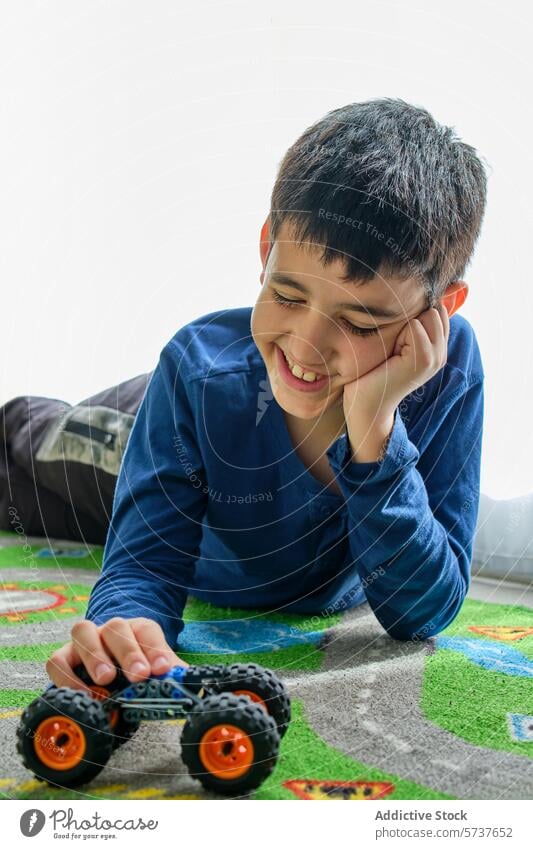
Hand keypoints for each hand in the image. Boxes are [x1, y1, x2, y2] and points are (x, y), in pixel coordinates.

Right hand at [46, 616, 187, 690]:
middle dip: (129, 652)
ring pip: (83, 632)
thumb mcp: (154, 671)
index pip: (147, 631)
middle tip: (139, 676)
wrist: (105, 672)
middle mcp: (109, 629)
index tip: (163, 669)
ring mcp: (84, 640)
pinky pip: (57, 660)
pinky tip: (82, 694)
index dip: (156, 649)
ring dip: (95, 655)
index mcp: (137, 629)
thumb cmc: (134, 671)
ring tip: (106, 680)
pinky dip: (67, 676)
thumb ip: (170, 675)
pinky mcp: (62, 657)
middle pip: (117, 627)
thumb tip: (191, 682)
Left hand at [342, 303, 449, 459]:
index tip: (397, 338)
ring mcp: (435, 358)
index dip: (413, 314)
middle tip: (393, 346)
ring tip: (393, 351)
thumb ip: (410, 321)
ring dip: (403, 326)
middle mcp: (441, 353)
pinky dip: (398, 334)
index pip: (437, 309)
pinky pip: (416, 327)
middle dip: (409, 318)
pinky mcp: (424, 360)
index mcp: (437, 348)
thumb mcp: (395, 341)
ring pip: (426, 315)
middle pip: (433, 309)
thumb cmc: (374, 371)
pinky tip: (391, 356)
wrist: (366, 404)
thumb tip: (417, 293)